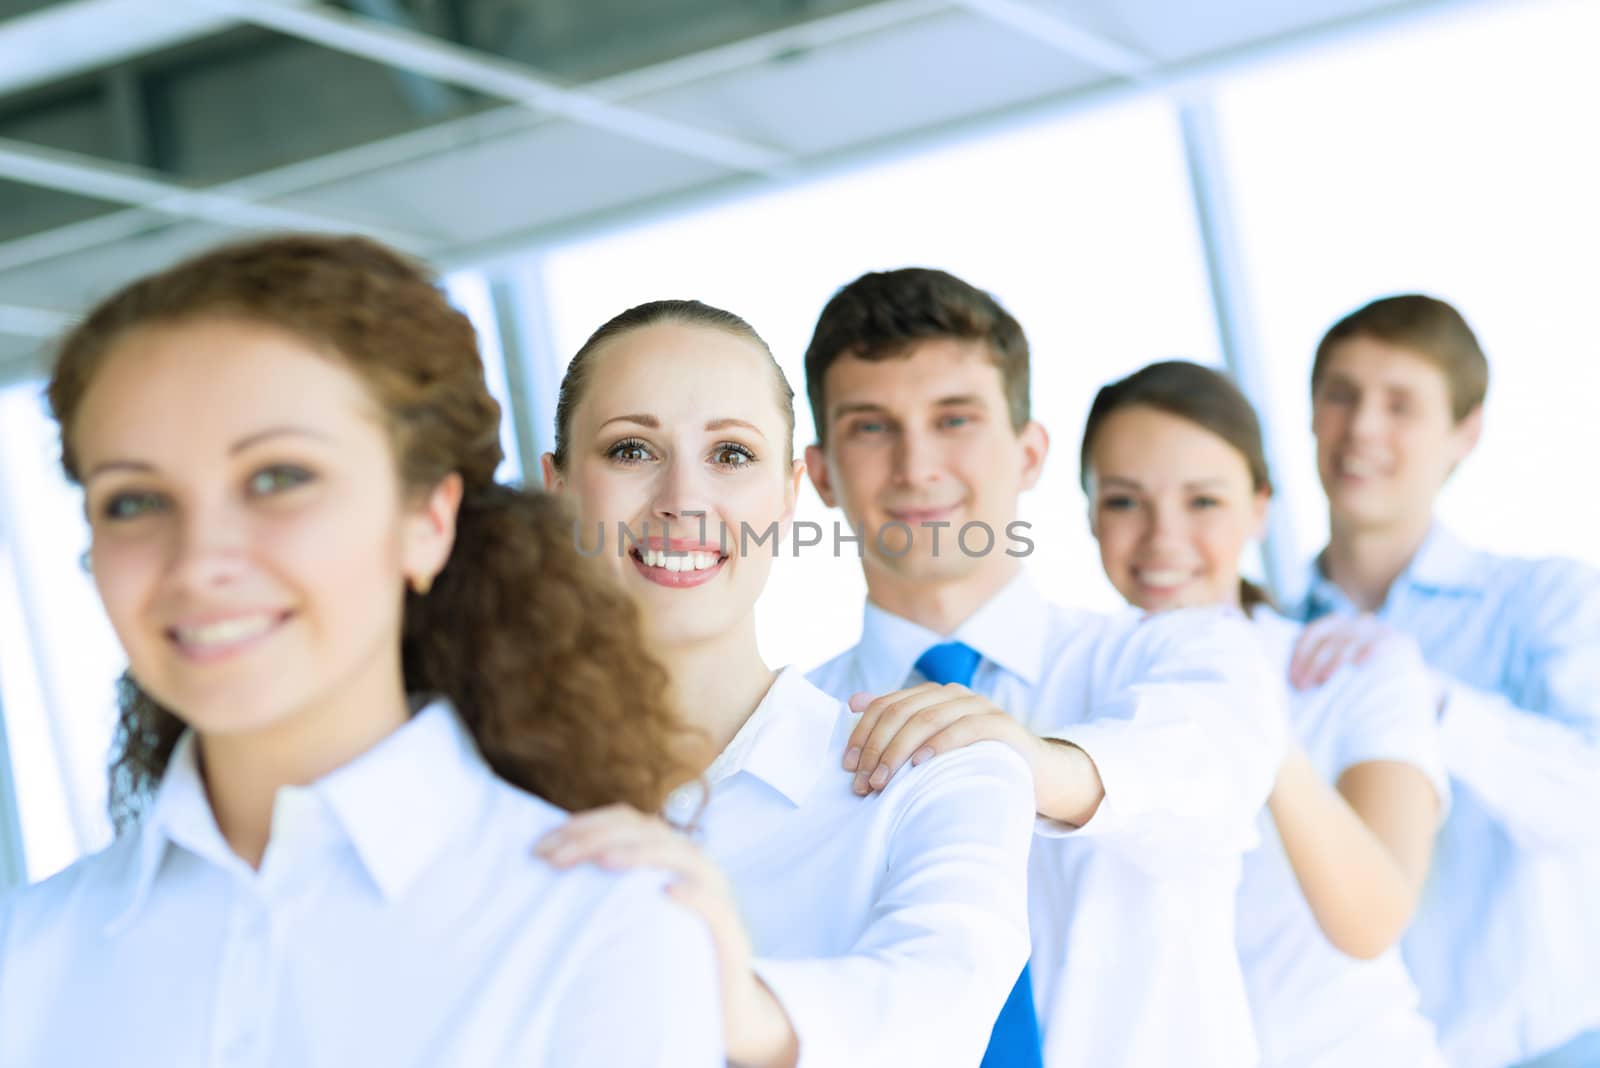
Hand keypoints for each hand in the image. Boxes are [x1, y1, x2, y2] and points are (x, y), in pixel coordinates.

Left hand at [537, 805, 797, 1066]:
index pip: (625, 821)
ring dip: (641, 854)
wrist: (725, 1006)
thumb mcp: (635, 913)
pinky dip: (694, 895)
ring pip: (681, 857)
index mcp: (668, 853)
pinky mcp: (732, 934)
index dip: (583, 825)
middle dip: (595, 838)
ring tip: (602, 862)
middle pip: (646, 832)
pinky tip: (668, 893)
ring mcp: (716, 894)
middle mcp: (694, 864)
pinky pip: (715, 907)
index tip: (540, 845)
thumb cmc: (668, 955)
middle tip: (551, 860)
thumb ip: (608, 888)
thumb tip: (550, 870)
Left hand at [843, 683, 1042, 794]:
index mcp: (932, 695)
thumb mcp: (932, 742)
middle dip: (877, 748)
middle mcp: (953, 694)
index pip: (885, 705)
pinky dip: (940, 744)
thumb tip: (853, 702)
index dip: (862, 733)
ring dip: (899, 750)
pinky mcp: (1001, 724)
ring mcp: (979, 706)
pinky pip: (966, 727)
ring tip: (883, 780)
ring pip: (928, 718)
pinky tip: (921, 763)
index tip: (847, 765)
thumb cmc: (974, 760)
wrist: (1035, 773)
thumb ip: (897, 722)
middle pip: (902, 712)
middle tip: (863, 783)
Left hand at [1289, 613, 1400, 689]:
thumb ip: (1318, 661)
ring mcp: (1378, 630)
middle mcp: (1357, 622)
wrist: (1400, 692)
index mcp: (1338, 624)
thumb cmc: (1357, 683)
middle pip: (1328, 639)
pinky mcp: (1399, 640)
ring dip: (1333, 661)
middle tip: (1302, 687)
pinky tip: (1359, 664)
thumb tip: (1293, 675)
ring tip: (1323, 680)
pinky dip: (1367, 650)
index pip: (1312, 633)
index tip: (1292, 679)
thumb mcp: (1335, 665)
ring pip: (1349, 641)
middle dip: (1311, 664)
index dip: (1299, 655)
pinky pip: (1379, 642)